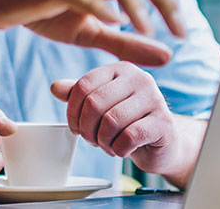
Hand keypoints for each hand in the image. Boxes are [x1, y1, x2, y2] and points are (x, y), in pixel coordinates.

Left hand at [51, 62, 193, 179]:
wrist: (163, 143)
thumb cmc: (129, 122)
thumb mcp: (102, 105)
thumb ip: (79, 95)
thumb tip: (55, 87)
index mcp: (120, 69)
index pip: (83, 86)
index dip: (73, 112)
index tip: (75, 128)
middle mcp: (139, 78)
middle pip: (95, 103)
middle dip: (87, 129)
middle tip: (92, 140)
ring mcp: (155, 99)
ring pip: (111, 121)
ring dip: (102, 141)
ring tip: (107, 145)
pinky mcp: (164, 123)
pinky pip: (129, 137)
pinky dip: (118, 149)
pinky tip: (122, 150)